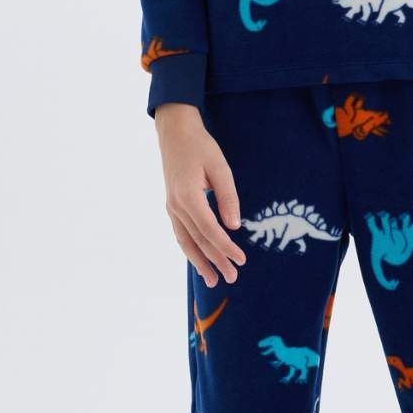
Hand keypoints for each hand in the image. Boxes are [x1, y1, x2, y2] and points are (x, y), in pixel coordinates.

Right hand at [153, 103, 247, 287]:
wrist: (174, 132)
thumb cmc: (200, 147)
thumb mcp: (220, 168)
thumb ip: (228, 197)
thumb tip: (235, 226)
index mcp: (188, 196)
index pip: (210, 230)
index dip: (225, 248)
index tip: (241, 260)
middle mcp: (176, 206)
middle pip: (197, 240)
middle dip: (215, 261)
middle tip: (231, 278)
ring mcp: (171, 207)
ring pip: (185, 241)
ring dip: (199, 262)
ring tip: (212, 280)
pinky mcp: (172, 206)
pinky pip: (181, 233)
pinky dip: (190, 249)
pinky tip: (199, 260)